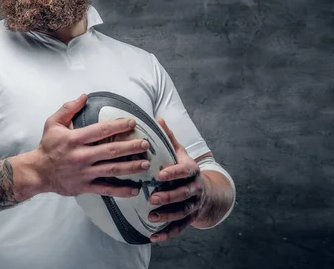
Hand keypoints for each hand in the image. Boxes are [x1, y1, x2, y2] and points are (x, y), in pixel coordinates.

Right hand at [32, 94, 150, 197]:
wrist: (37, 172)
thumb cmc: (47, 146)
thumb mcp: (52, 123)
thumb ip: (68, 109)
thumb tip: (84, 96)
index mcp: (74, 139)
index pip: (101, 130)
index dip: (118, 126)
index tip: (132, 123)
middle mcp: (81, 156)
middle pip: (111, 150)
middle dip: (131, 147)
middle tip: (145, 144)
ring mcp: (84, 172)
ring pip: (112, 170)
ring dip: (131, 167)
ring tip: (146, 164)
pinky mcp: (85, 186)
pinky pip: (106, 189)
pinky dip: (121, 190)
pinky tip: (135, 189)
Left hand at [148, 118, 206, 242]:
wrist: (206, 189)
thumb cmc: (185, 168)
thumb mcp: (179, 152)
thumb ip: (168, 138)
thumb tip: (158, 119)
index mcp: (192, 170)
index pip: (184, 171)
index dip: (174, 173)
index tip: (160, 174)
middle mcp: (195, 188)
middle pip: (184, 193)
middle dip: (169, 196)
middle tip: (153, 198)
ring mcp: (194, 205)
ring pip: (183, 212)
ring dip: (168, 216)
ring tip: (151, 217)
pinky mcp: (190, 218)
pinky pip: (180, 227)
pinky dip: (168, 233)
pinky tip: (154, 237)